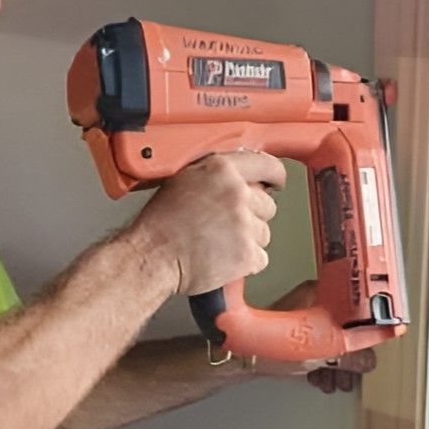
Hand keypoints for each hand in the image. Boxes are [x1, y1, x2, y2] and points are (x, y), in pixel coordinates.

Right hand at [135, 150, 285, 296]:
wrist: (153, 256)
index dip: (274, 176)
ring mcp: (244, 224)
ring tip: (219, 243)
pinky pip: (261, 257)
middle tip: (225, 225)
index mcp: (221, 170)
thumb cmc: (160, 223)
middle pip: (267, 205)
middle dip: (252, 216)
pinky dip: (246, 262)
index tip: (275, 183)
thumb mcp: (184, 180)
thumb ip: (217, 175)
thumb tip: (240, 178)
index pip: (267, 165)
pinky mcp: (248, 253)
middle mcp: (237, 193)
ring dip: (248, 240)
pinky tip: (223, 258)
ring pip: (264, 233)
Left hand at [255, 280, 375, 392]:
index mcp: (323, 294)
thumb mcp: (322, 354)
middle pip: (348, 330)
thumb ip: (352, 356)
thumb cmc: (272, 347)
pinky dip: (321, 363)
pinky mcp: (296, 333)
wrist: (241, 357)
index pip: (360, 309)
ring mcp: (305, 317)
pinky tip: (318, 378)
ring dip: (335, 365)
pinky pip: (319, 346)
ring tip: (331, 382)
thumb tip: (371, 360)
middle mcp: (315, 301)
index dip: (369, 333)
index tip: (371, 351)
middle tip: (347, 376)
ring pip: (333, 342)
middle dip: (348, 358)